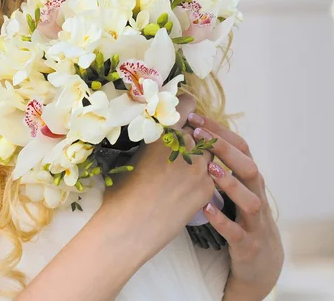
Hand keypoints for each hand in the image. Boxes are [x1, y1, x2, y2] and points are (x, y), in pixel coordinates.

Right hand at [103, 94, 214, 252]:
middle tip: (180, 152)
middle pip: (199, 132)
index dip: (185, 110)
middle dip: (193, 139)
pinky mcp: (208, 188)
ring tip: (182, 175)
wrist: (130, 228)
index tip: (183, 114)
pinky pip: (211, 177)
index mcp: (165, 131)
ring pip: (209, 154)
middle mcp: (187, 144)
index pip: (187, 106)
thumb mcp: (131, 157)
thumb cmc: (121, 193)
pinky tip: (185, 192)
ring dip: (200, 160)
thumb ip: (151, 141)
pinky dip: (202, 181)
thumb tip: (156, 136)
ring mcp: (201, 167)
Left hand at [188, 113, 283, 299]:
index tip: (194, 117)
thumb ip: (222, 169)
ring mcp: (255, 222)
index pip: (241, 149)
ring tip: (208, 168)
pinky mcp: (248, 245)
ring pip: (250, 200)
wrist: (262, 265)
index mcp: (251, 182)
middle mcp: (257, 197)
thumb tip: (193, 140)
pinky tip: (205, 208)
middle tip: (199, 134)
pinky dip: (222, 220)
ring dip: (230, 183)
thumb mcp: (236, 192)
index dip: (220, 132)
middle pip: (249, 168)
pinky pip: (236, 232)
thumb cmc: (242, 220)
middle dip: (225, 149)